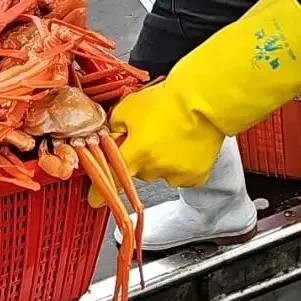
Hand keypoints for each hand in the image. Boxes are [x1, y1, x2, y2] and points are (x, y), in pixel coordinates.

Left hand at [87, 0, 300, 205]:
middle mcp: (154, 169)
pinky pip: (180, 174)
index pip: (111, 180)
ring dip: (161, 159)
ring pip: (160, 172)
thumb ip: (114, 127)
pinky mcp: (195, 177)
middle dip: (139, 156)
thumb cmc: (168, 100)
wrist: (206, 100)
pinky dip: (180, 163)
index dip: (100, 192)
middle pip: (138, 171)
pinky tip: (185, 144)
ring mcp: (176, 175)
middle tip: (149, 134)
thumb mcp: (129, 107)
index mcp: (135, 154)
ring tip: (171, 135)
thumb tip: (110, 138)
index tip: (94, 200)